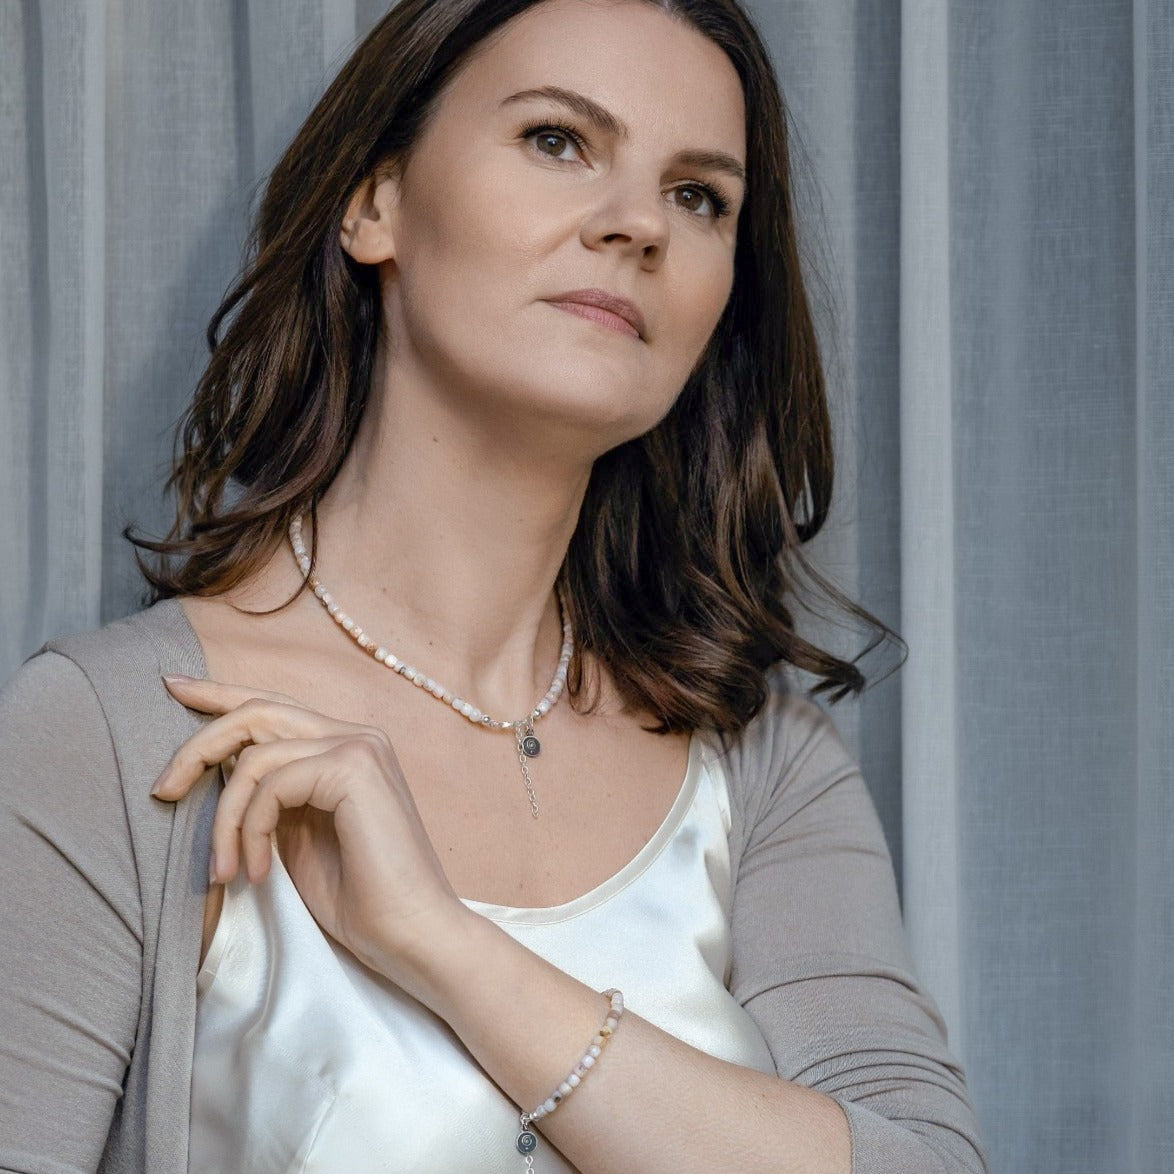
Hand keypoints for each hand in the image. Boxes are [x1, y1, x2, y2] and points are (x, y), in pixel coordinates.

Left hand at [150, 675, 466, 994]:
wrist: (413, 933)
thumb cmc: (361, 898)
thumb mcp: (299, 836)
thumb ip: (273, 796)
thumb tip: (222, 770)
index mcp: (347, 748)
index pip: (275, 705)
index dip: (220, 693)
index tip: (173, 687)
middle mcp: (357, 735)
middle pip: (257, 712)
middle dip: (198, 746)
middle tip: (162, 790)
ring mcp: (358, 746)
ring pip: (255, 754)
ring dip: (223, 818)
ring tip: (223, 871)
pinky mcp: (353, 768)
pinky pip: (270, 782)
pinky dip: (250, 829)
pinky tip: (258, 872)